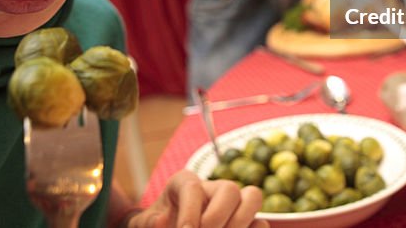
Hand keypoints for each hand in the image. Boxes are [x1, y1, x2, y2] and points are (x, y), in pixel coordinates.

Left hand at [129, 171, 267, 227]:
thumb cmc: (156, 226)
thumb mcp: (144, 224)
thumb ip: (149, 222)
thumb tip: (162, 222)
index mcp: (184, 183)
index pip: (193, 187)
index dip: (191, 212)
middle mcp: (211, 188)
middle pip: (229, 189)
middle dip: (218, 217)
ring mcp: (231, 204)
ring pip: (252, 198)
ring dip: (240, 223)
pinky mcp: (245, 223)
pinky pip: (261, 223)